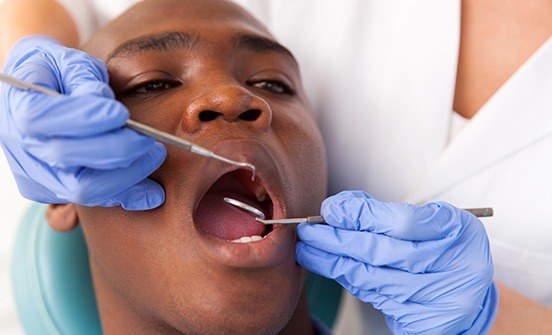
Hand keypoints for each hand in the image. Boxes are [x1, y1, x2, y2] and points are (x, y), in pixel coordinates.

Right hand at [0, 35, 165, 209]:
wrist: (37, 92)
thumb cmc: (56, 72)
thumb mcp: (66, 60)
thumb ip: (83, 78)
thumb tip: (106, 106)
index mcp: (17, 106)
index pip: (41, 119)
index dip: (84, 118)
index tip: (121, 114)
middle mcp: (21, 146)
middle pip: (66, 158)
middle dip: (116, 149)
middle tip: (148, 138)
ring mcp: (35, 175)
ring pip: (83, 188)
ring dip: (127, 175)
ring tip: (154, 156)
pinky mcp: (54, 192)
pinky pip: (94, 200)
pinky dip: (126, 196)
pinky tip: (153, 193)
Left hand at [296, 191, 497, 333]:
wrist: (467, 296)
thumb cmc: (441, 249)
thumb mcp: (426, 221)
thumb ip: (385, 212)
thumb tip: (339, 208)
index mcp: (458, 232)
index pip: (401, 221)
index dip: (361, 214)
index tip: (331, 209)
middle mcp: (455, 268)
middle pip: (381, 252)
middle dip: (337, 240)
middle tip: (308, 232)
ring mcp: (441, 300)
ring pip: (372, 279)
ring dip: (333, 264)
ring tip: (309, 251)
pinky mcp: (424, 323)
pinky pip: (375, 298)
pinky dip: (350, 281)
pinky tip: (332, 269)